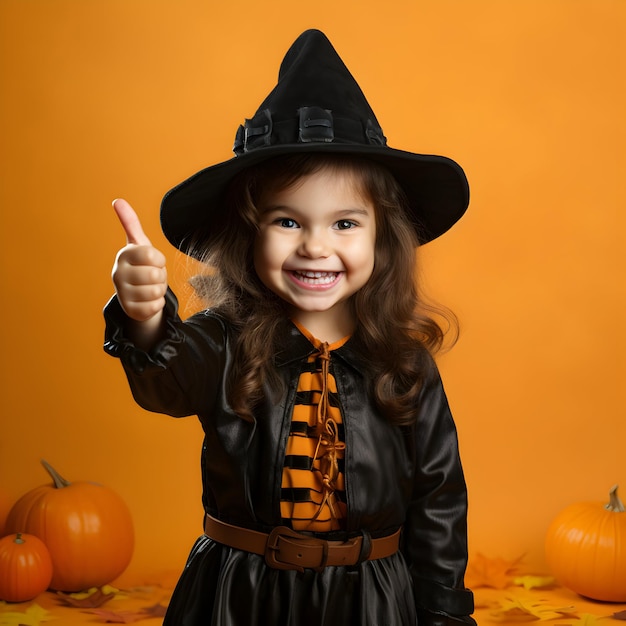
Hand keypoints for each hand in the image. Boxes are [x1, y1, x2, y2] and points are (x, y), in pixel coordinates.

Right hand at [111, 199, 167, 323]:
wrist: (136, 293)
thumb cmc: (141, 264)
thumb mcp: (139, 243)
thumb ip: (130, 222)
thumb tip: (117, 200)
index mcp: (124, 255)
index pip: (153, 255)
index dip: (160, 260)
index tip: (154, 261)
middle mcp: (118, 274)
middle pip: (155, 275)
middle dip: (160, 276)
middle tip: (152, 276)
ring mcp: (122, 293)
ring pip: (156, 292)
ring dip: (159, 290)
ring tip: (150, 287)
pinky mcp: (129, 311)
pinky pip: (155, 307)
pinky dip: (157, 304)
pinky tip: (148, 300)